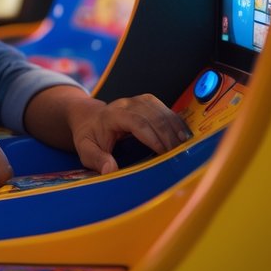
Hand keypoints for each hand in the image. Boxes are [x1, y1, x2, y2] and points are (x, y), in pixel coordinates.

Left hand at [70, 93, 191, 173]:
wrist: (89, 117)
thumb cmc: (89, 135)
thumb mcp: (85, 150)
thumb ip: (96, 159)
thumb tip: (110, 169)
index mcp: (111, 115)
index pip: (135, 122)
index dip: (152, 136)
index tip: (163, 152)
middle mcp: (125, 104)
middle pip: (151, 115)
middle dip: (167, 134)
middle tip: (178, 152)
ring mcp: (137, 101)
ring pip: (160, 109)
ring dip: (174, 126)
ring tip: (184, 144)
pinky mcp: (147, 103)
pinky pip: (164, 109)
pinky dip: (175, 121)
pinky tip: (183, 134)